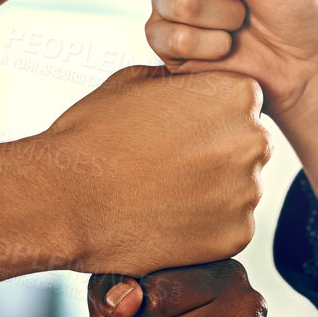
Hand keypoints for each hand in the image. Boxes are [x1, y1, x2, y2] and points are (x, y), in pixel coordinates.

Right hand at [0, 66, 269, 286]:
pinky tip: (166, 220)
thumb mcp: (133, 81)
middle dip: (218, 154)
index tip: (178, 131)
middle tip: (170, 166)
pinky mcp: (235, 237)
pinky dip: (205, 228)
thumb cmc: (92, 135)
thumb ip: (176, 80)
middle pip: (248, 147)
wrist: (65, 198)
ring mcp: (246, 193)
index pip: (242, 102)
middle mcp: (253, 141)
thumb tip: (185, 82)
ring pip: (241, 190)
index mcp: (236, 94)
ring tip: (162, 194)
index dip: (209, 116)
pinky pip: (230, 228)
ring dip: (213, 193)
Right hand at [147, 0, 317, 229]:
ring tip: (242, 40)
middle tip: (249, 11)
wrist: (315, 89)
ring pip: (158, 6)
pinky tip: (227, 63)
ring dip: (208, 27)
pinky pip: (157, 44)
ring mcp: (181, 14)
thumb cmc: (310, 21)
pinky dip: (197, 55)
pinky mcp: (173, 57)